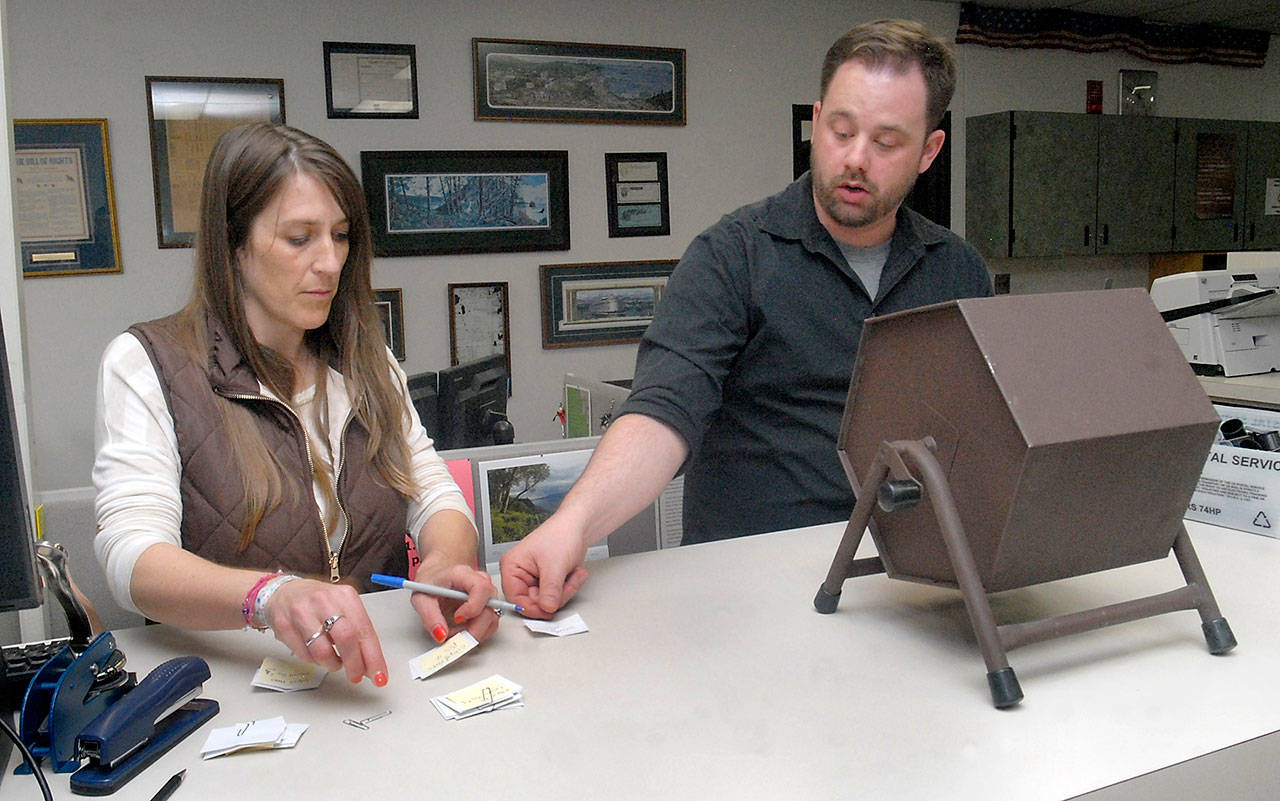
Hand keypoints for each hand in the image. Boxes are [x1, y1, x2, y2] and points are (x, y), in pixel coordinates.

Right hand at [265, 578, 387, 685]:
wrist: (283, 593)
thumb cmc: (318, 602)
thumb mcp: (343, 607)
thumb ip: (358, 632)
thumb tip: (370, 662)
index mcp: (345, 596)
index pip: (365, 630)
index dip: (373, 657)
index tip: (379, 675)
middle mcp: (324, 601)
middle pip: (346, 639)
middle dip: (354, 664)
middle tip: (356, 675)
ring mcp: (302, 613)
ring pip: (323, 652)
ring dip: (333, 664)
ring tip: (335, 662)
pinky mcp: (285, 626)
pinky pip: (305, 655)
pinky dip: (315, 661)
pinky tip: (318, 654)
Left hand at [409, 563, 500, 643]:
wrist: (437, 576)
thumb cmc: (431, 582)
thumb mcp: (421, 598)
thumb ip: (430, 617)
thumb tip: (441, 634)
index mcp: (463, 574)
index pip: (481, 588)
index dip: (473, 607)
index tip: (457, 618)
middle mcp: (480, 581)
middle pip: (489, 607)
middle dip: (473, 628)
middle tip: (454, 635)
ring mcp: (487, 594)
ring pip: (491, 618)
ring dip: (474, 631)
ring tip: (454, 632)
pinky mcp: (488, 605)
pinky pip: (490, 623)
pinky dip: (476, 632)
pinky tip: (461, 630)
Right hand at [499, 518, 589, 618]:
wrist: (578, 525)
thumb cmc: (561, 534)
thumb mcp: (554, 565)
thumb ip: (550, 590)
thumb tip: (547, 608)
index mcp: (512, 567)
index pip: (515, 599)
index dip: (532, 608)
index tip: (549, 610)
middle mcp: (520, 573)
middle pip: (533, 602)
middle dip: (556, 596)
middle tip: (569, 584)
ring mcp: (534, 577)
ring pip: (547, 600)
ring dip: (565, 591)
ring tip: (575, 575)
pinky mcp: (547, 579)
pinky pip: (556, 595)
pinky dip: (568, 588)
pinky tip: (575, 575)